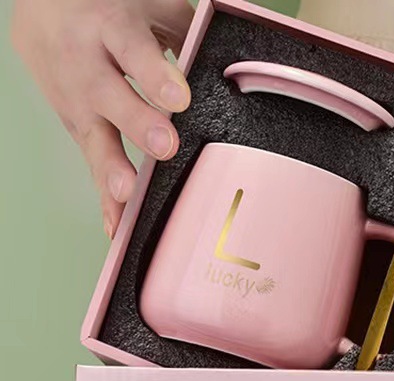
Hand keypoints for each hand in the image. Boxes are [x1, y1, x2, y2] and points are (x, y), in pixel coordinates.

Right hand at [11, 0, 193, 236]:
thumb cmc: (111, 9)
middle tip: (164, 145)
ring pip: (92, 135)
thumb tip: (231, 65)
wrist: (42, 6)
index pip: (132, 47)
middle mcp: (86, 63)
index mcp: (110, 26)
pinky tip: (116, 225)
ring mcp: (76, 99)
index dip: (154, 73)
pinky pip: (90, 163)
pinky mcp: (75, 128)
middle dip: (135, 120)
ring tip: (127, 194)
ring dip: (110, 168)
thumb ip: (185, 32)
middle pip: (108, 93)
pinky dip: (103, 197)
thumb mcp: (147, 7)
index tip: (180, 97)